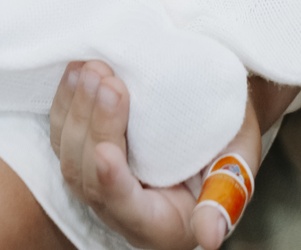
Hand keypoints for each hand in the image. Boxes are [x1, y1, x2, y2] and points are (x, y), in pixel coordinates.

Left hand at [50, 62, 263, 248]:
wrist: (213, 108)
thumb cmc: (229, 136)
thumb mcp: (238, 161)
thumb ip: (225, 196)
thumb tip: (210, 237)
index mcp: (162, 225)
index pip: (128, 210)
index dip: (114, 185)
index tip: (107, 153)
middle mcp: (124, 210)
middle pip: (92, 179)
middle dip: (96, 127)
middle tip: (108, 80)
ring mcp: (100, 182)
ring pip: (71, 156)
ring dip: (77, 109)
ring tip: (94, 68)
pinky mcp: (85, 153)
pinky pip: (63, 134)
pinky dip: (66, 102)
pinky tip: (78, 71)